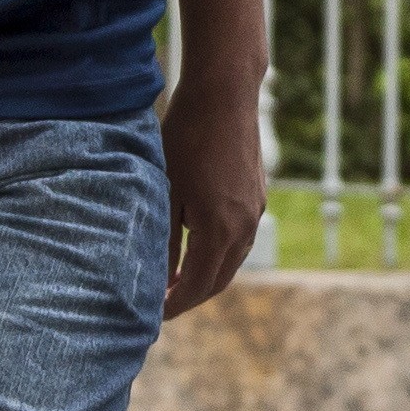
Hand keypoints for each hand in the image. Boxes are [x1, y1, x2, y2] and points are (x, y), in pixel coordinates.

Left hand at [157, 74, 266, 318]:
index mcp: (221, 230)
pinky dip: (219, 252)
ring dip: (206, 275)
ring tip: (175, 280)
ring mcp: (255, 210)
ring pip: (232, 260)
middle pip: (219, 280)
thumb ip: (164, 239)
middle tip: (162, 305)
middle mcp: (245, 226)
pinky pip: (239, 237)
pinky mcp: (256, 194)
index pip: (197, 286)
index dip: (175, 306)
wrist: (224, 94)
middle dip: (191, 297)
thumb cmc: (186, 137)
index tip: (153, 316)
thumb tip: (158, 278)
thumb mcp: (165, 191)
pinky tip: (196, 245)